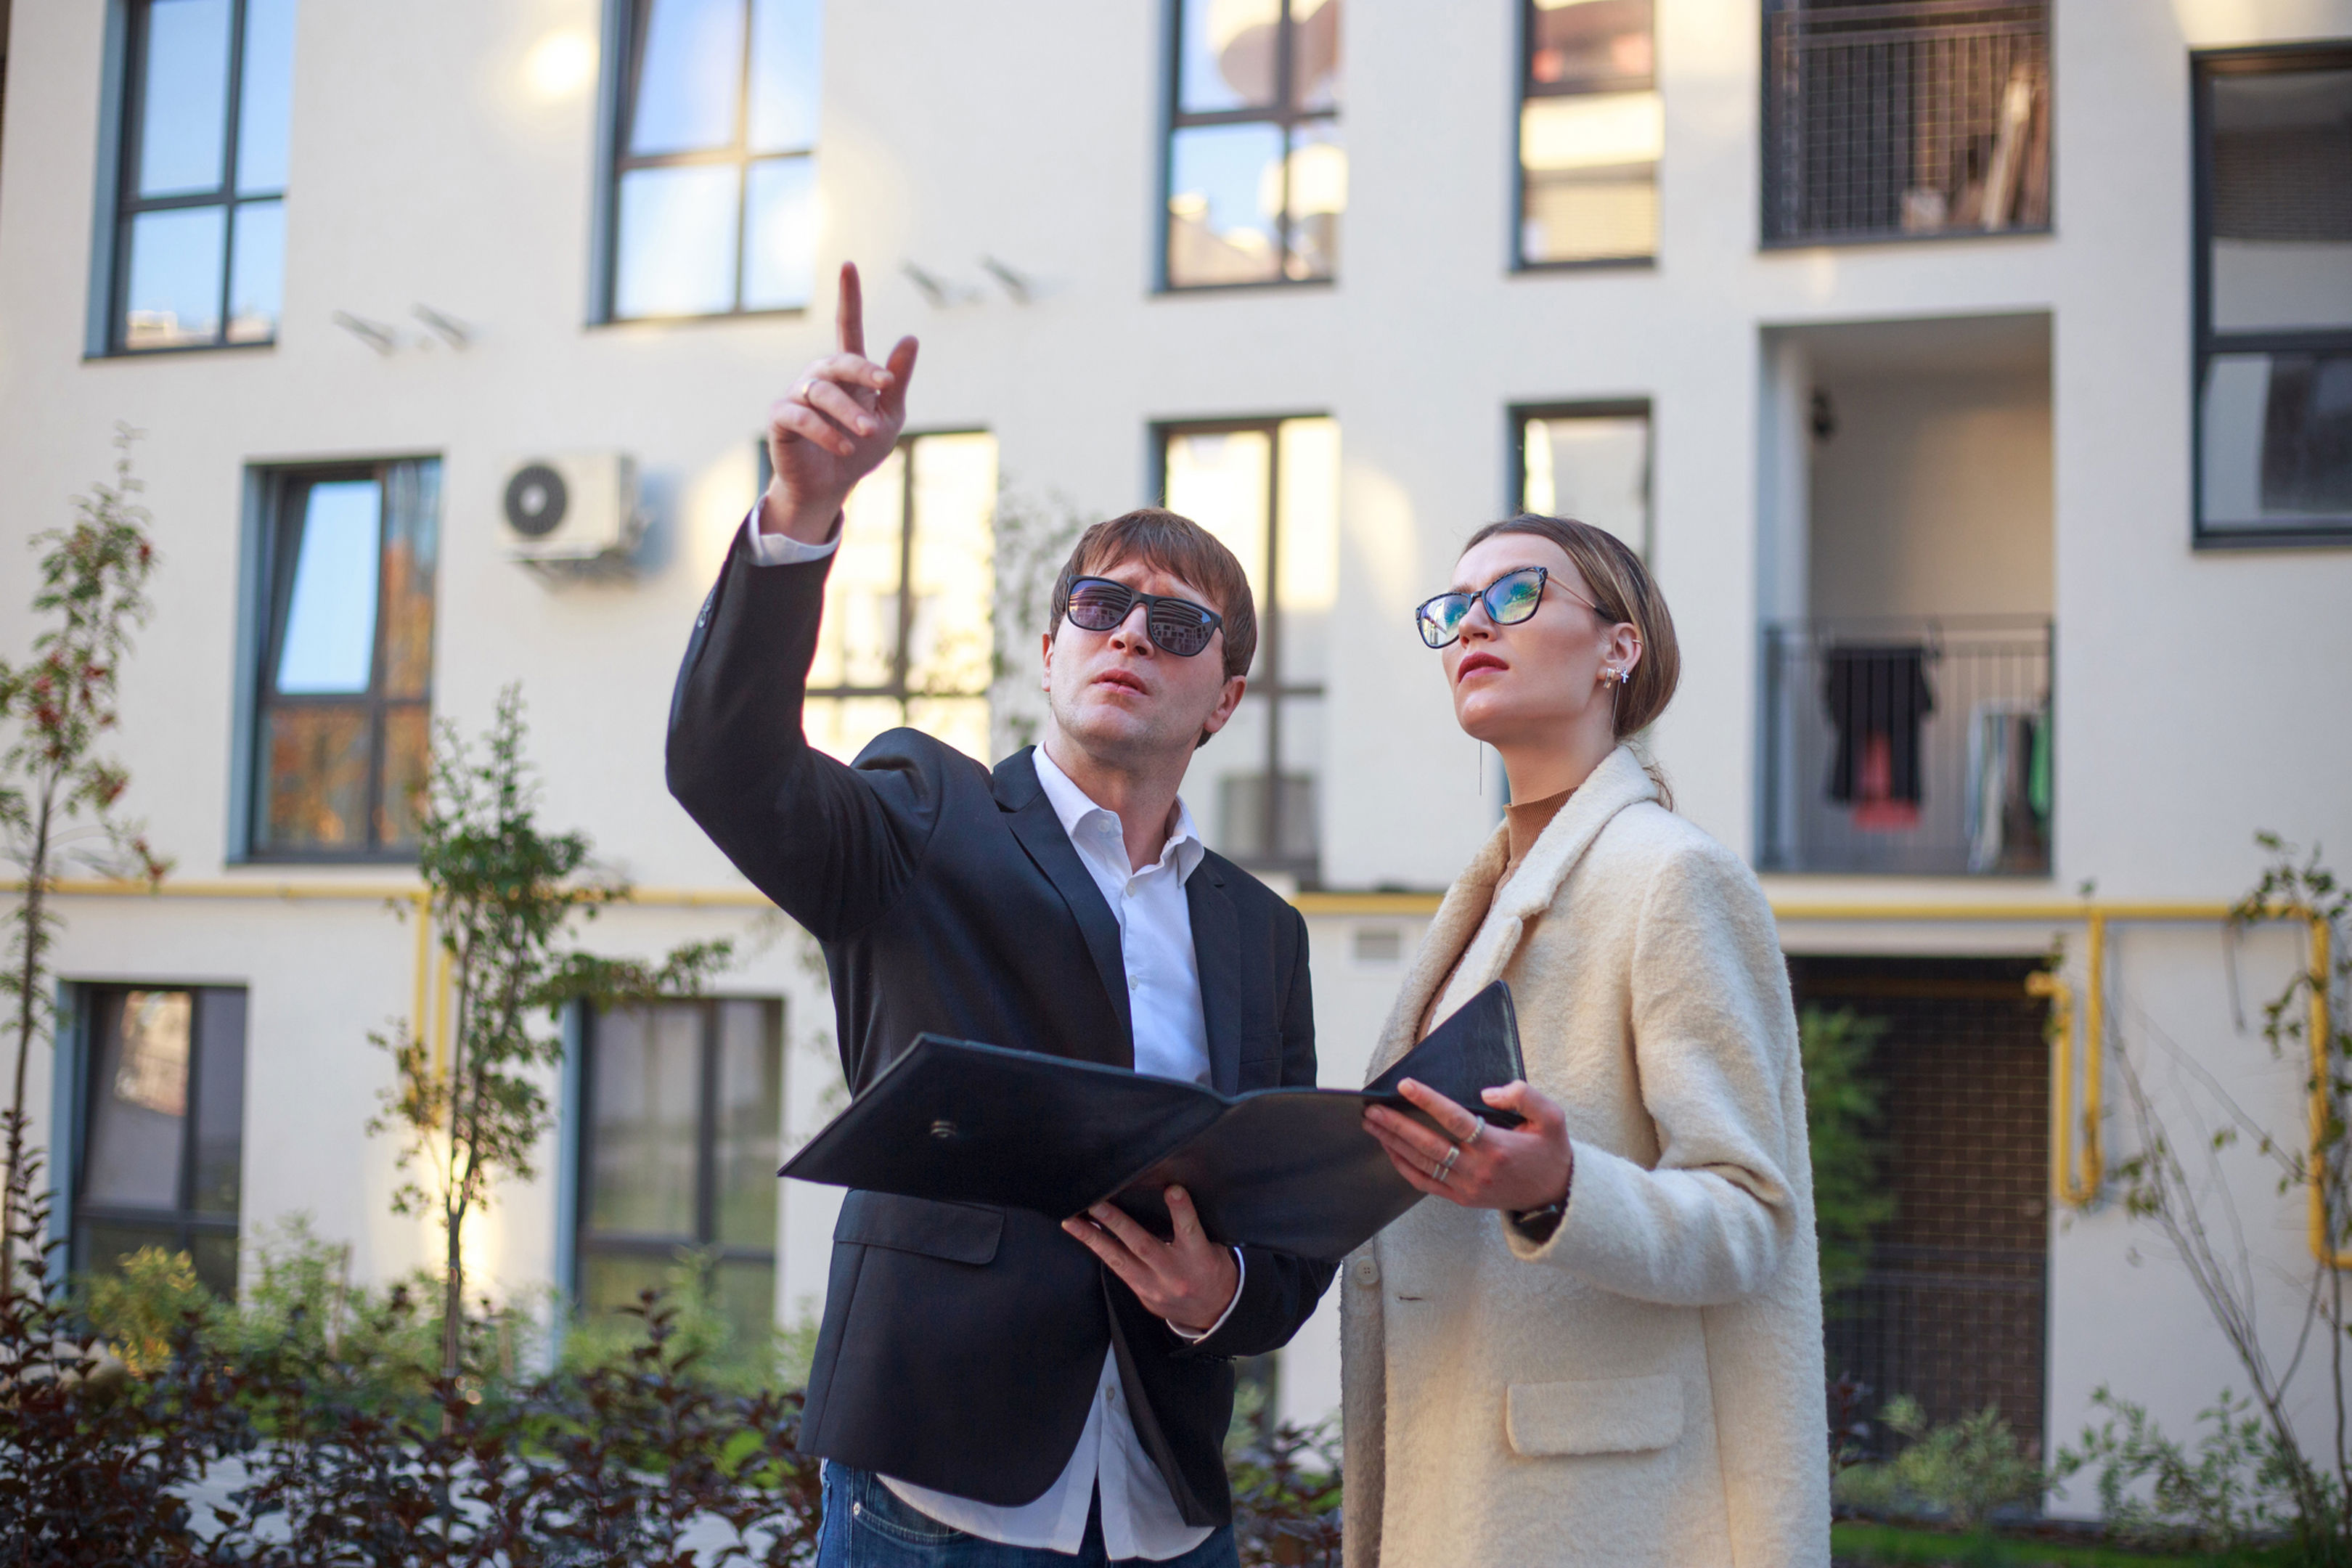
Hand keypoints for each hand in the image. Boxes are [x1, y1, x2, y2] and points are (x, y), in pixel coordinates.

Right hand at [761, 261, 919, 542]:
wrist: (830, 487)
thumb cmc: (859, 449)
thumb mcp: (889, 416)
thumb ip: (897, 380)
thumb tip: (910, 338)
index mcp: (847, 372)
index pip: (847, 327)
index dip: (848, 297)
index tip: (849, 265)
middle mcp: (819, 376)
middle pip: (840, 361)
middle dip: (865, 372)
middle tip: (887, 388)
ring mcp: (797, 394)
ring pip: (823, 391)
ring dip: (849, 412)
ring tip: (867, 432)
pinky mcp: (780, 417)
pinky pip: (801, 416)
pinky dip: (825, 431)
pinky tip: (843, 446)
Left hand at [1061, 1188, 1239, 1335]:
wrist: (1214, 1312)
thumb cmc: (1212, 1271)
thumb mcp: (1213, 1247)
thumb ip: (1192, 1228)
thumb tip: (1170, 1195)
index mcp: (1199, 1257)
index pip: (1190, 1230)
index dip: (1181, 1210)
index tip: (1172, 1190)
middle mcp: (1174, 1273)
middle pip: (1143, 1245)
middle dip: (1117, 1223)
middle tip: (1096, 1203)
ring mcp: (1155, 1287)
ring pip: (1119, 1261)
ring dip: (1093, 1239)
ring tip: (1072, 1222)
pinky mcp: (1142, 1295)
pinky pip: (1117, 1271)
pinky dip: (1101, 1252)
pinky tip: (1086, 1237)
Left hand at [1363, 1078, 1573, 1213]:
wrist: (1557, 1194)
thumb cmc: (1550, 1151)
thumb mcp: (1551, 1117)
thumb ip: (1523, 1095)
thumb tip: (1486, 1093)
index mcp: (1498, 1146)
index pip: (1455, 1119)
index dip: (1428, 1101)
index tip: (1405, 1086)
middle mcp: (1479, 1169)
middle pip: (1428, 1144)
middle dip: (1396, 1125)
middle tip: (1371, 1109)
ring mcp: (1468, 1187)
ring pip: (1422, 1164)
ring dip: (1394, 1143)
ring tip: (1372, 1125)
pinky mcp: (1462, 1198)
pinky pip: (1425, 1184)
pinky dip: (1403, 1167)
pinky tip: (1390, 1150)